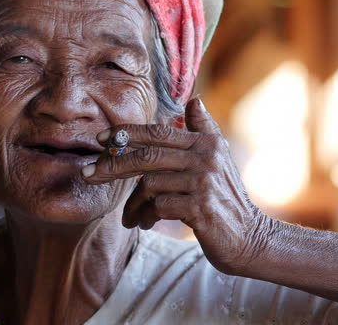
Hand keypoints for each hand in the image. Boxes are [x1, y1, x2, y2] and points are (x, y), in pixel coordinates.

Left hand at [83, 98, 271, 274]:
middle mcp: (206, 158)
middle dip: (111, 166)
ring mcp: (203, 182)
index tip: (99, 139)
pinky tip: (144, 223)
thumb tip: (194, 100)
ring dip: (132, 204)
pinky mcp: (201, 207)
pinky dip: (145, 216)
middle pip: (146, 157)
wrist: (249, 237)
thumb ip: (203, 129)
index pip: (157, 132)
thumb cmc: (224, 197)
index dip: (126, 133)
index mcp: (205, 143)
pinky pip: (157, 206)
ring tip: (129, 217)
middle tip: (87, 175)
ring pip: (149, 185)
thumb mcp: (218, 159)